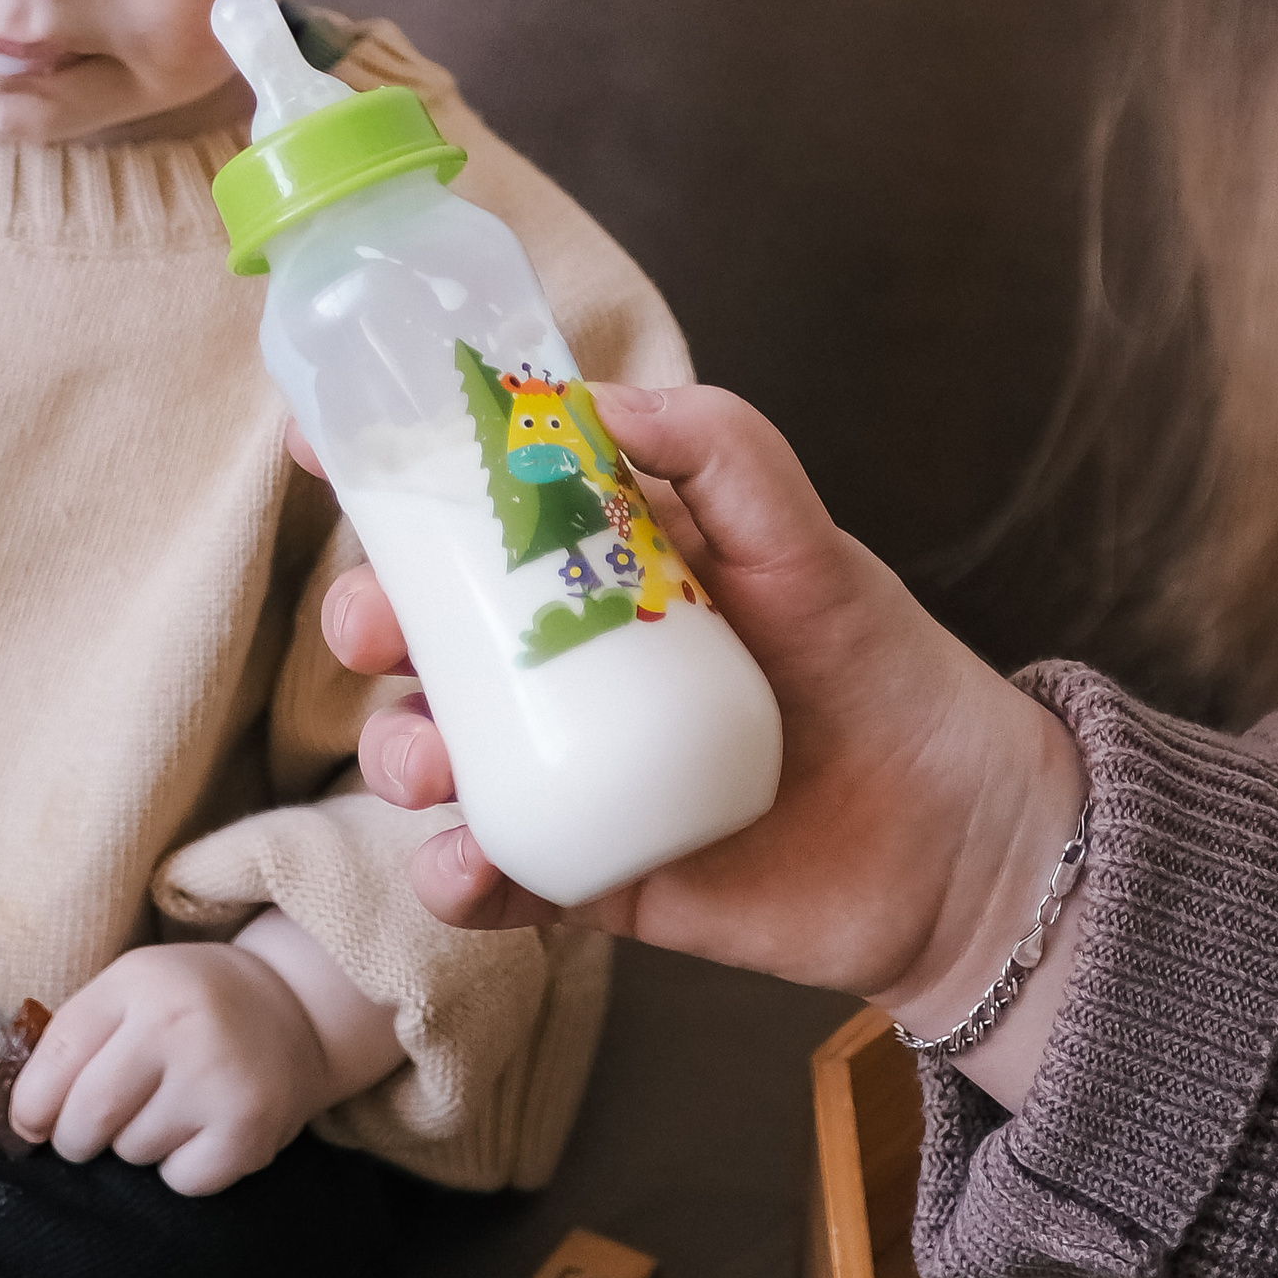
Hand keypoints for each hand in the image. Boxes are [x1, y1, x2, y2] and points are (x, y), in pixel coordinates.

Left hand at [4, 918, 402, 1196]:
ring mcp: (217, 1081)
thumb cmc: (192, 1003)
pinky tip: (202, 1129)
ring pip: (132, 1153)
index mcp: (137, 983)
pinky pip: (179, 1180)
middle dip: (77, 1138)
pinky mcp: (249, 1130)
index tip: (34, 1122)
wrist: (298, 1007)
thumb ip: (74, 1036)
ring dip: (136, 1145)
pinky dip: (181, 1167)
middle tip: (97, 1128)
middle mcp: (177, 1027)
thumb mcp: (132, 987)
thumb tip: (19, 1120)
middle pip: (85, 1120)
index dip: (31, 1106)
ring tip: (171, 1107)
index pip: (54, 1061)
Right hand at [312, 382, 1087, 1097]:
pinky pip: (492, 874)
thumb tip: (590, 402)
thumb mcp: (806, 539)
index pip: (477, 504)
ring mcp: (574, 767)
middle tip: (376, 630)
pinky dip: (455, 874)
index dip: (391, 473)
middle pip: (427, 632)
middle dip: (371, 622)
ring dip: (397, 754)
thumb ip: (717, 448)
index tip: (320, 446)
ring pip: (437, 753)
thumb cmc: (884, 670)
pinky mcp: (590, 873)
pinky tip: (470, 864)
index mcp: (607, 563)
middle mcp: (571, 661)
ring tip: (428, 764)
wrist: (958, 845)